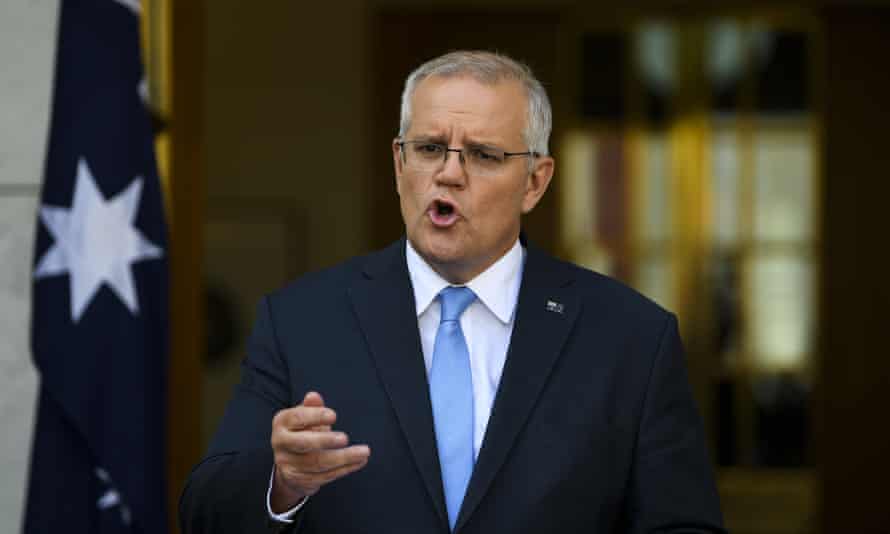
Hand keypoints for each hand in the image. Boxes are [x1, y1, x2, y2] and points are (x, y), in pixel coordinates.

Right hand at [270, 391, 370, 512]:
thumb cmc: (302, 432)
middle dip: (325, 440)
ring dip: (344, 458)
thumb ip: (311, 407)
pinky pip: (325, 475)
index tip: (334, 416)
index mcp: (282, 422)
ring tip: (364, 452)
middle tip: (345, 438)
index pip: (297, 418)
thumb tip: (314, 396)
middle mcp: (280, 443)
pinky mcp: (298, 480)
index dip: (315, 416)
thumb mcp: (305, 417)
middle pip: (304, 443)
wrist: (289, 464)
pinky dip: (345, 469)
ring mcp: (287, 463)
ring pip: (318, 463)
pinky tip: (360, 461)